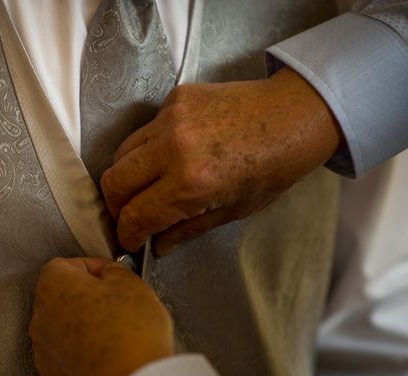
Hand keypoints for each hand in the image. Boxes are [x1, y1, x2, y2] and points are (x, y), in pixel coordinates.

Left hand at [29, 257, 173, 375]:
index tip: (109, 276)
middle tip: (116, 307)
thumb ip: (113, 271)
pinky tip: (106, 360)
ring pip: (61, 333)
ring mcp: (44, 355)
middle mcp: (40, 320)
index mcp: (53, 288)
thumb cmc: (132, 334)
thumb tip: (107, 275)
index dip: (91, 268)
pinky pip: (66, 362)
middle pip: (60, 300)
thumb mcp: (133, 284)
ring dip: (82, 330)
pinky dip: (81, 360)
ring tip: (115, 337)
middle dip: (85, 300)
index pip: (64, 266)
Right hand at [100, 67, 343, 255]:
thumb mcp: (234, 210)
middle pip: (113, 182)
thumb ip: (187, 229)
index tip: (130, 241)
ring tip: (144, 189)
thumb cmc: (274, 167)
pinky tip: (166, 158)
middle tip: (129, 217)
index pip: (135, 215)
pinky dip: (146, 151)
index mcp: (191, 183)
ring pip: (120, 154)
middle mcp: (173, 148)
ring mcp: (170, 119)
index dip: (127, 235)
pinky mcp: (174, 99)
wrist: (294, 115)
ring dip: (125, 178)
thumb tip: (158, 245)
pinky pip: (143, 131)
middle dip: (115, 208)